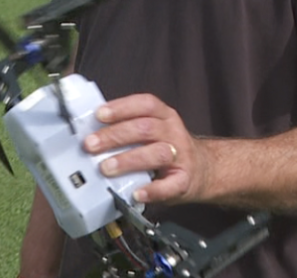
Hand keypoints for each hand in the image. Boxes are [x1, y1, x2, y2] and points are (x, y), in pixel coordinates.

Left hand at [82, 93, 209, 204]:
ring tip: (107, 168)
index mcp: (164, 116)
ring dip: (128, 160)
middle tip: (91, 145)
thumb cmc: (168, 148)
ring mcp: (181, 156)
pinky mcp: (184, 181)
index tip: (99, 114)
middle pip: (145, 128)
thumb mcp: (155, 130)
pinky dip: (151, 190)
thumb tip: (91, 131)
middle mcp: (173, 132)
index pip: (145, 104)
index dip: (121, 107)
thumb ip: (129, 127)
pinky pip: (169, 186)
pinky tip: (136, 193)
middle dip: (115, 136)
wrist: (205, 169)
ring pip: (156, 153)